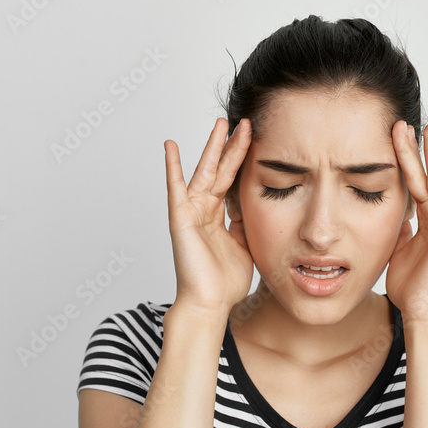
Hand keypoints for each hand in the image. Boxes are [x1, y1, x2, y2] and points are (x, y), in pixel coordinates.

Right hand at [163, 117, 254, 317]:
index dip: (244, 161)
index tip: (257, 140)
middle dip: (234, 147)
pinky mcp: (181, 217)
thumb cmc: (225, 283)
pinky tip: (170, 145)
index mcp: (219, 217)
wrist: (210, 303)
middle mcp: (205, 210)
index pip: (233, 181)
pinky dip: (172, 165)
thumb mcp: (246, 244)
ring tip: (222, 123)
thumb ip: (246, 222)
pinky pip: (176, 187)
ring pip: (206, 171)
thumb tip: (254, 203)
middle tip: (246, 123)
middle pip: (222, 170)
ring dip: (214, 147)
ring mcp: (192, 212)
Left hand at [385, 121, 427, 323]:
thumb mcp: (398, 247)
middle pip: (421, 174)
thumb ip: (400, 227)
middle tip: (402, 123)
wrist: (421, 310)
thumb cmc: (413, 283)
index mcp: (422, 219)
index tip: (392, 138)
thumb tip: (398, 215)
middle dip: (410, 149)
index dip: (401, 161)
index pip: (410, 183)